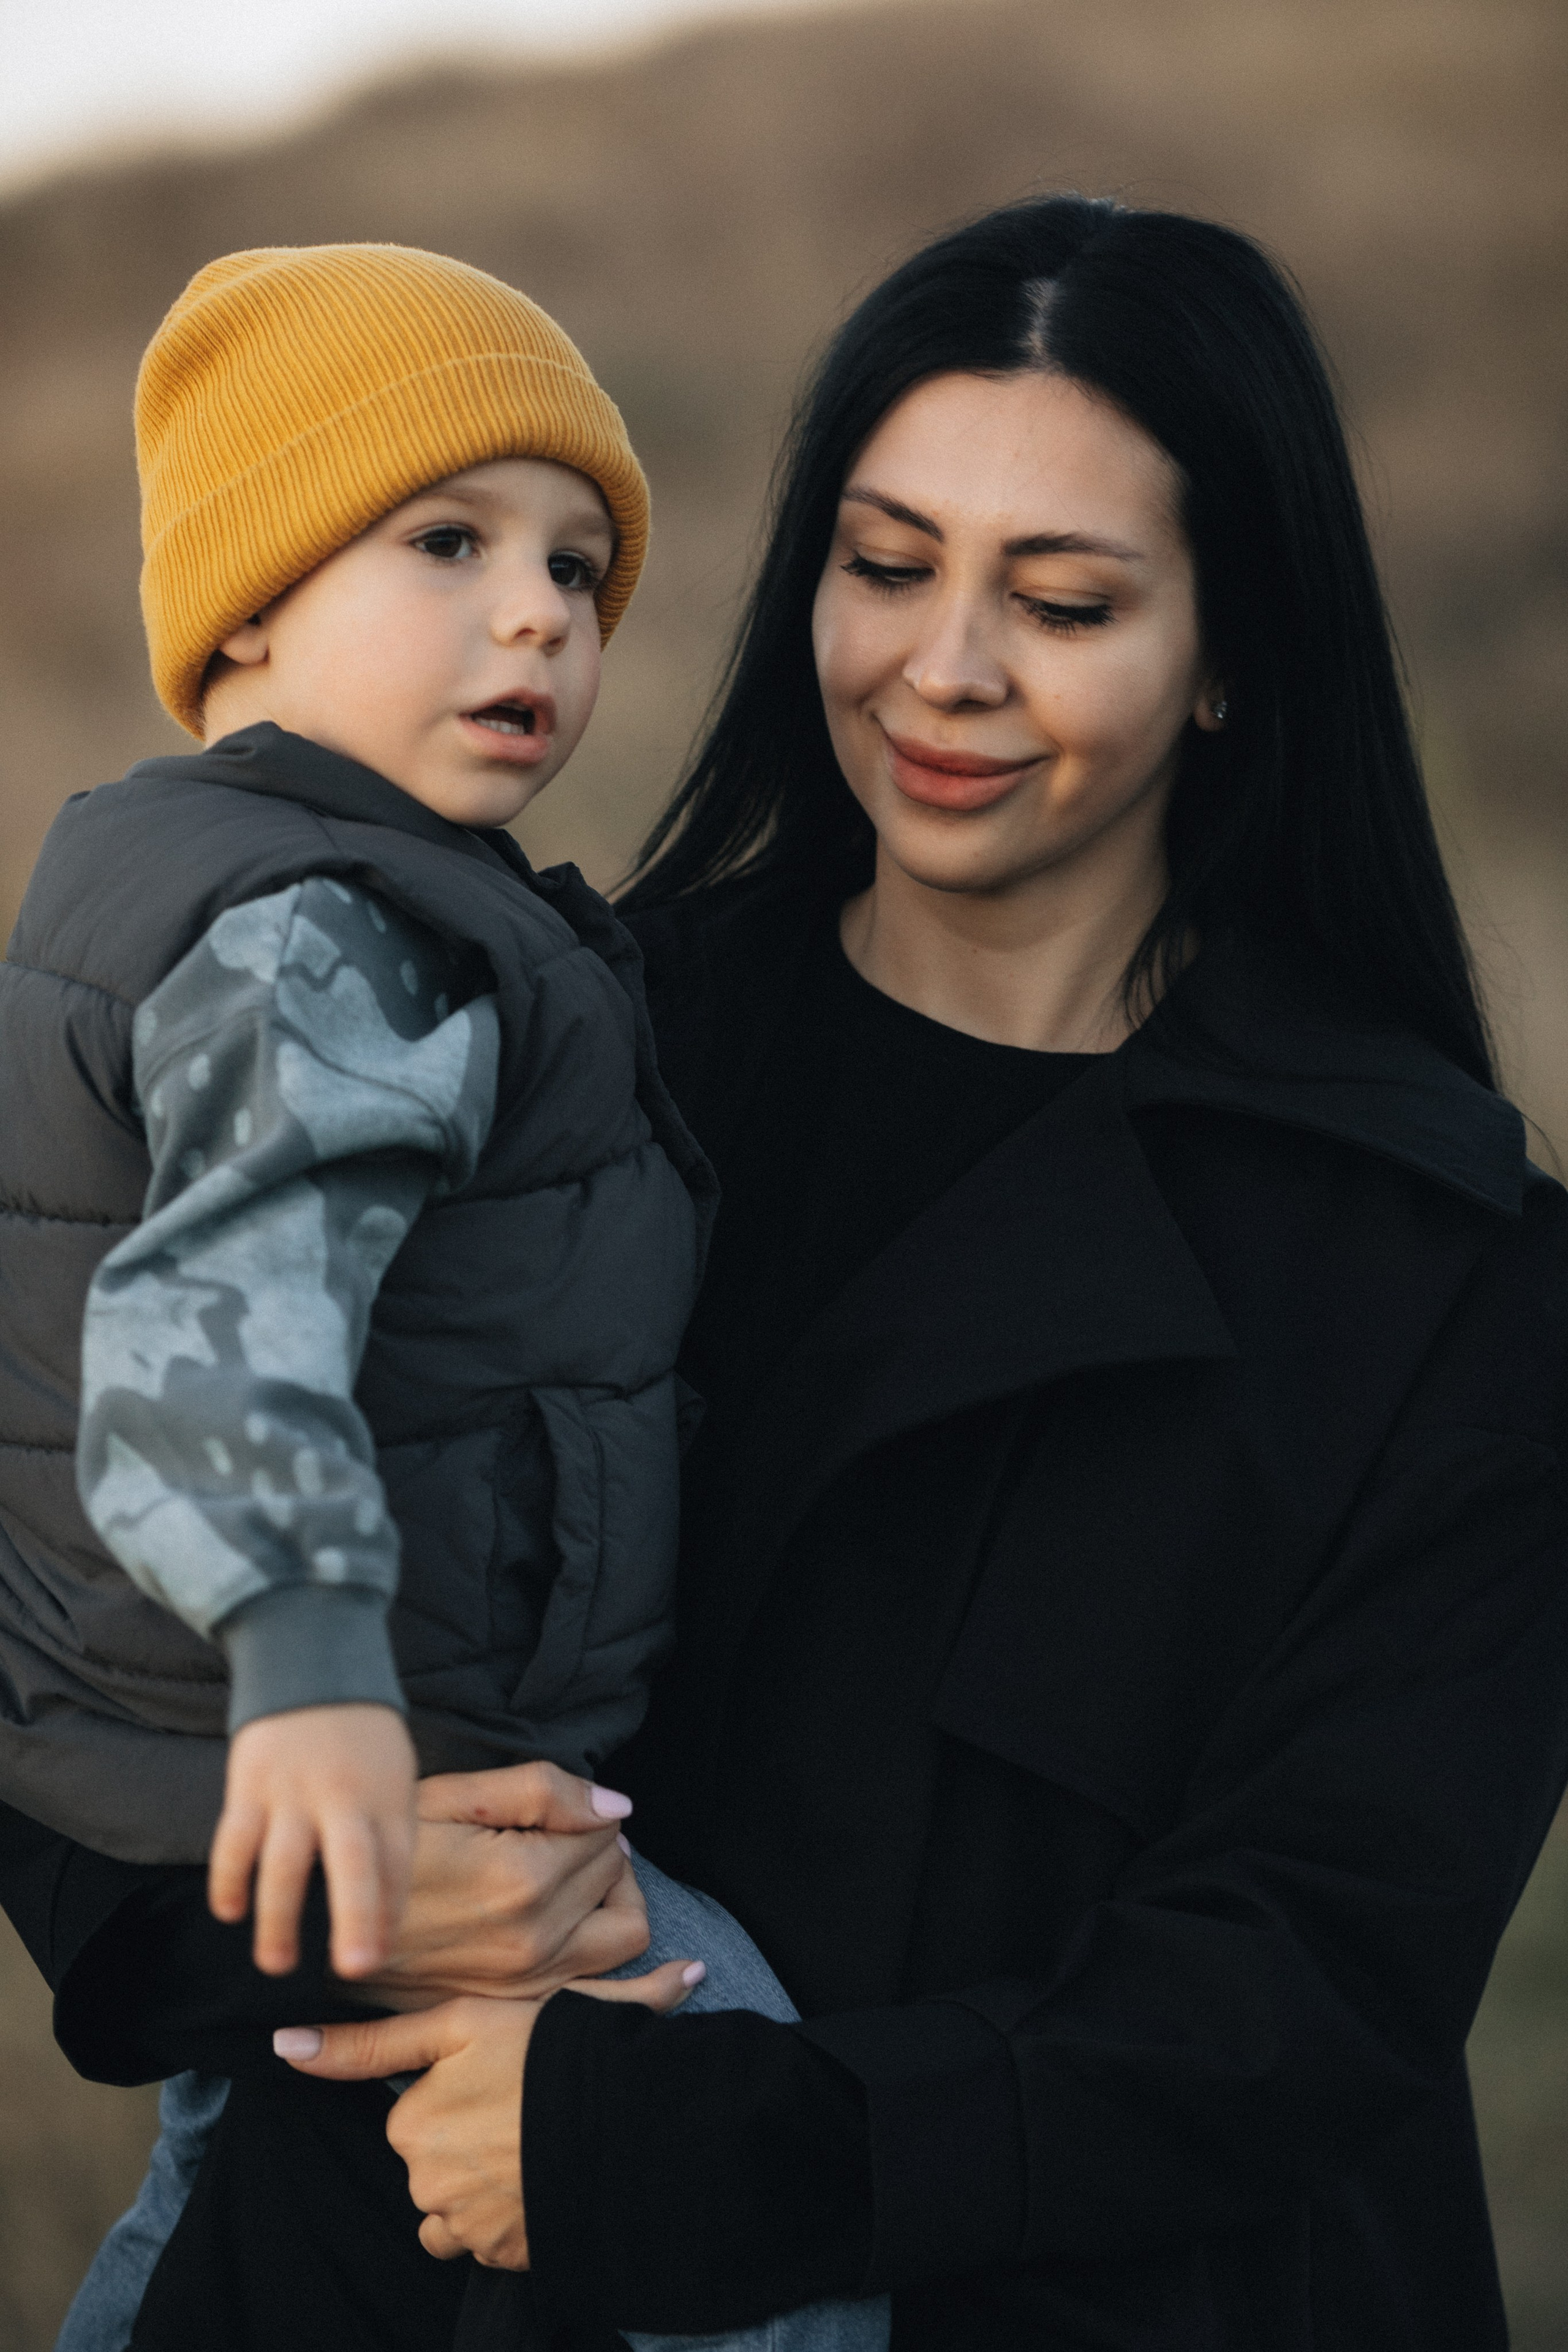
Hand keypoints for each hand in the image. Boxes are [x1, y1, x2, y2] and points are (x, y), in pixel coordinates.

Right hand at [210, 1703, 416, 1979]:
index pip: (397, 1864)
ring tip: (277, 1964)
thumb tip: (385, 1919)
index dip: (390, 1913)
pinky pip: (234, 1838)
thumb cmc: (360, 1735)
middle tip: (355, 1969)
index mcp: (389, 1794)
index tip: (378, 1957)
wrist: (312, 1655)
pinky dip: (229, 1877)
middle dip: (357, 1918)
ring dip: (279, 1917)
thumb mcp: (394, 1773)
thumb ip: (391, 1837)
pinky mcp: (249, 1781)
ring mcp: (294, 1790)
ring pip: (284, 1863)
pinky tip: (229, 1911)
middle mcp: (345, 1795)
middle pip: (353, 1863)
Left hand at [275, 1962, 701, 2265]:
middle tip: (519, 2107)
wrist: (626, 2117)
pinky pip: (492, 2241)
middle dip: (466, 2142)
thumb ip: (368, 2043)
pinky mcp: (509, 2255)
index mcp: (412, 2125)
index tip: (496, 2075)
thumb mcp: (457, 2025)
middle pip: (432, 2166)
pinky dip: (509, 2216)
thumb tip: (280, 2044)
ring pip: (456, 2211)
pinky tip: (540, 2179)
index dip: (456, 2093)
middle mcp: (427, 2185)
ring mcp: (470, 2227)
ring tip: (528, 2146)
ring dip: (481, 2188)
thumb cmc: (544, 2054)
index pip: (414, 2116)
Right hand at [359, 1761, 649, 2006]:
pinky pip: (596, 1978)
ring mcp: (527, 1982)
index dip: (585, 1810)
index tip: (552, 1810)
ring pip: (622, 1931)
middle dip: (597, 1846)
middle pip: (614, 1876)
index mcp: (522, 1878)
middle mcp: (534, 1939)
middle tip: (558, 1833)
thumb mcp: (453, 1797)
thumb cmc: (385, 1849)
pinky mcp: (517, 2006)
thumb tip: (617, 1805)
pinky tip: (572, 1913)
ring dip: (608, 1895)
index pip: (605, 1831)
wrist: (326, 1925)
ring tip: (569, 1871)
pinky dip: (597, 1941)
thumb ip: (543, 1791)